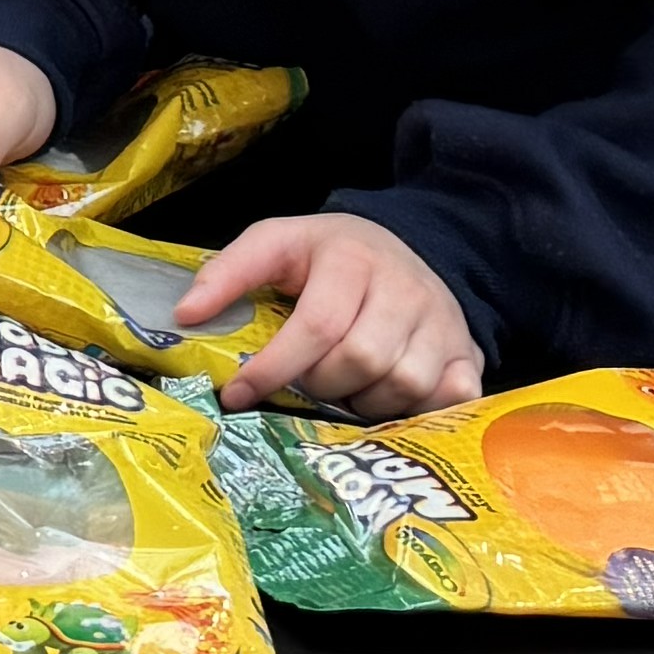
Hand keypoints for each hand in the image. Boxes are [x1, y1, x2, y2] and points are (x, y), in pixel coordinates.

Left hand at [203, 213, 482, 416]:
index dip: (273, 367)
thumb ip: (227, 273)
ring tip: (342, 387)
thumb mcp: (275, 243)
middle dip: (319, 384)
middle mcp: (406, 289)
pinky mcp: (469, 351)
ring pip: (401, 385)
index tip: (237, 395)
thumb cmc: (329, 256)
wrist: (406, 248)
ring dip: (361, 401)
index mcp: (352, 259)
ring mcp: (444, 323)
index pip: (316, 325)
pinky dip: (416, 410)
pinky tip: (388, 400)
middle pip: (359, 360)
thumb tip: (184, 315)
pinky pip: (449, 398)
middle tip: (304, 381)